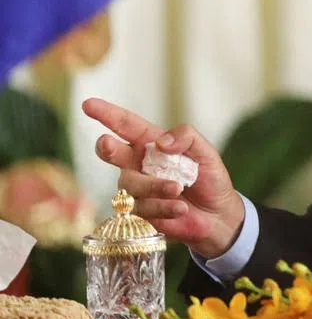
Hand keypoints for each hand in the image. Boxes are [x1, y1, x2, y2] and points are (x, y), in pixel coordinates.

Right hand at [83, 98, 245, 258]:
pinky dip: (164, 207)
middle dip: (108, 147)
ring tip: (179, 188)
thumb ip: (187, 137)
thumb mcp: (206, 152)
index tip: (88, 104)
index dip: (107, 114)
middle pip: (113, 152)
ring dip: (156, 185)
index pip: (126, 125)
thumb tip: (161, 142)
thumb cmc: (209, 178)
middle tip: (107, 143)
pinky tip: (180, 208)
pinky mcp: (139, 212)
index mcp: (151, 143)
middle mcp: (138, 163)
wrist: (217, 214)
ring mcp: (136, 188)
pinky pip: (143, 208)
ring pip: (132, 183)